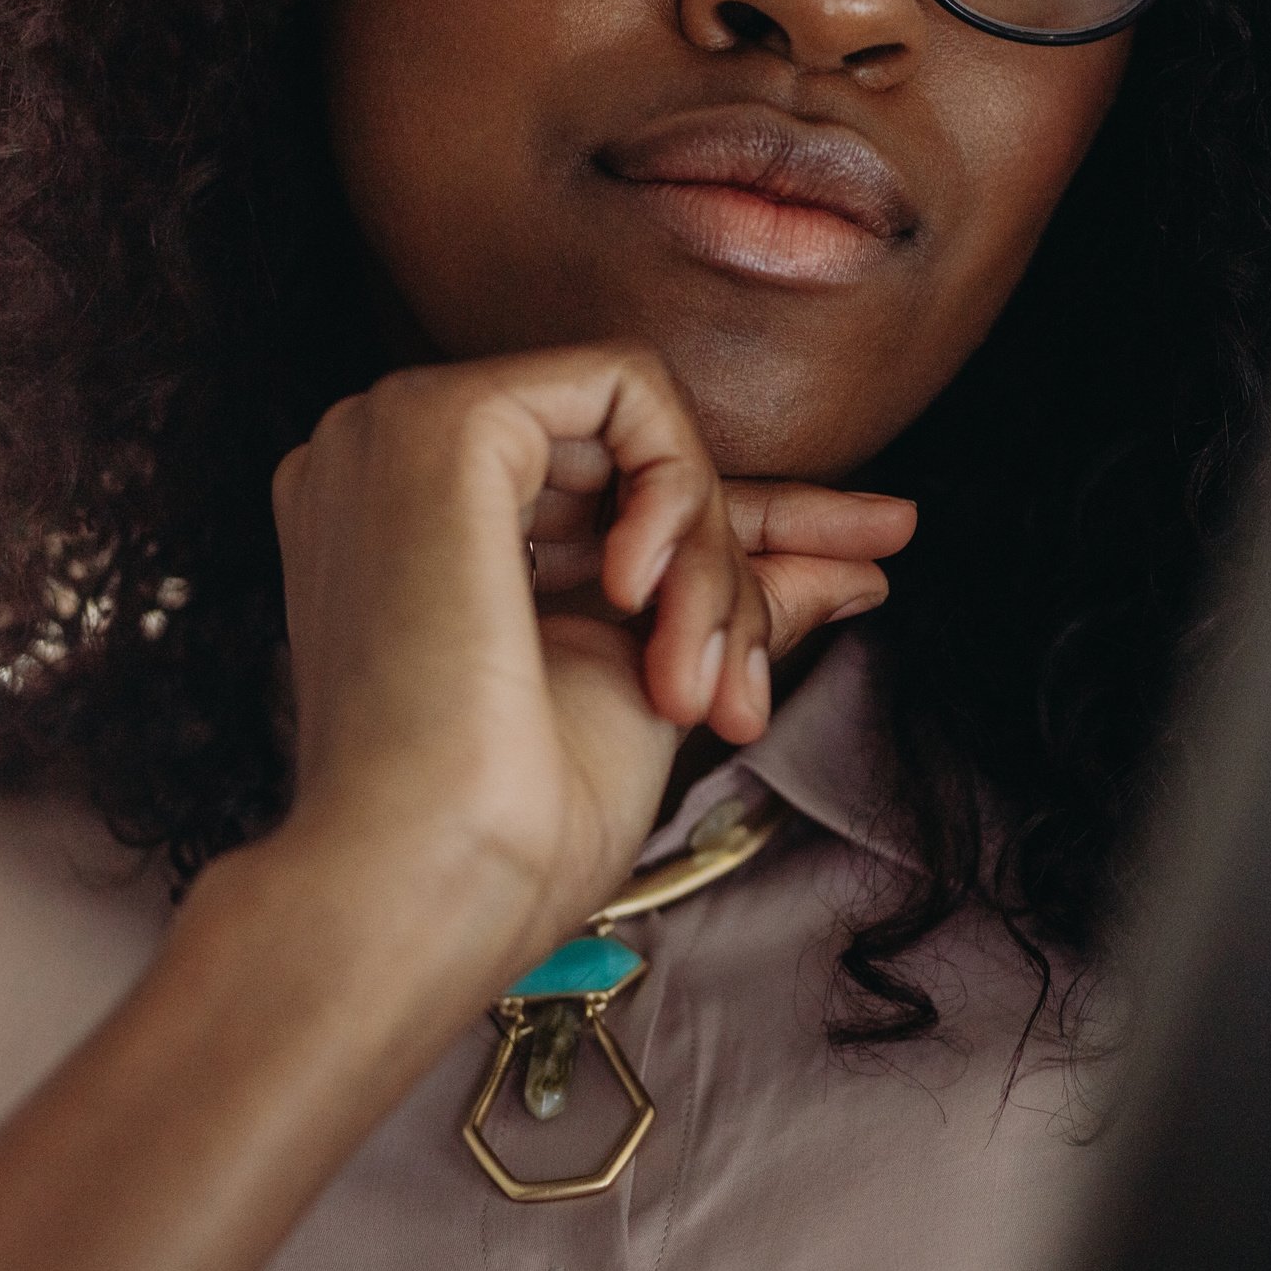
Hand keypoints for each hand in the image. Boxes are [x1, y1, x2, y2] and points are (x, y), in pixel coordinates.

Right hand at [266, 343, 912, 992]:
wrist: (431, 882)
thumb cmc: (511, 832)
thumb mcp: (647, 688)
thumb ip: (733, 600)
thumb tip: (858, 566)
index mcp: (414, 542)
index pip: (605, 494)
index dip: (736, 522)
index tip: (880, 541)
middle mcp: (390, 473)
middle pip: (630, 459)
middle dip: (730, 568)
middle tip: (739, 695)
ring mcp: (400, 435)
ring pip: (640, 427)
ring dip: (707, 556)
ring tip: (692, 684)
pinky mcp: (441, 419)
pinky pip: (627, 388)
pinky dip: (677, 490)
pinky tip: (638, 594)